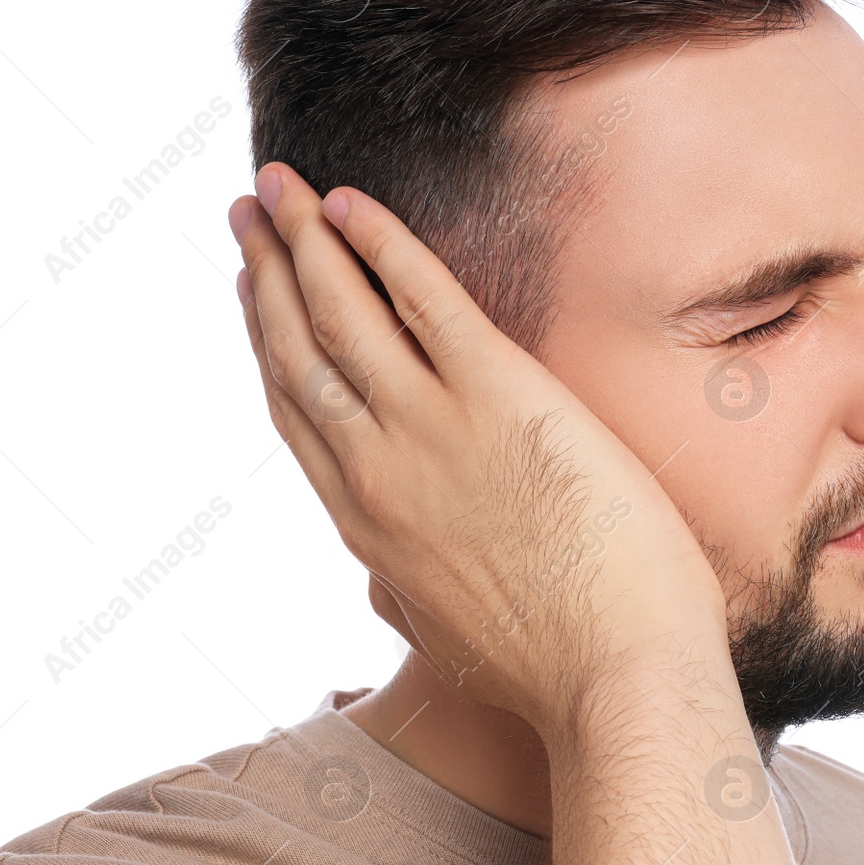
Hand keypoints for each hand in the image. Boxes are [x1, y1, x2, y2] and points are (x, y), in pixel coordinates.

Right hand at [230, 164, 726, 736]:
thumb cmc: (553, 671)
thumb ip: (404, 597)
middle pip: (298, 352)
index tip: (251, 294)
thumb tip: (385, 586)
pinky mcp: (498, 395)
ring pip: (341, 313)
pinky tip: (354, 201)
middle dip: (265, 272)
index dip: (266, 343)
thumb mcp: (448, 638)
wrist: (618, 680)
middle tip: (245, 212)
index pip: (297, 415)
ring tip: (280, 185)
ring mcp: (430, 429)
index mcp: (367, 529)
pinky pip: (423, 296)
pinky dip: (379, 241)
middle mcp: (376, 470)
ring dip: (303, 239)